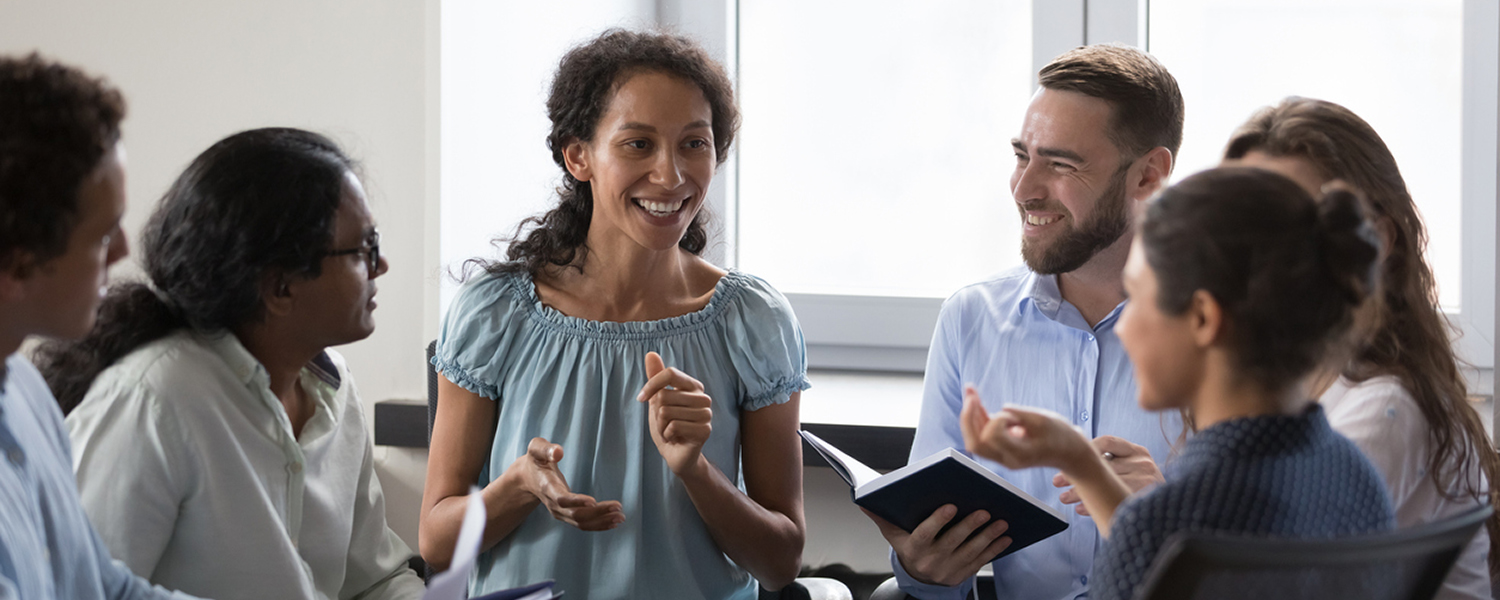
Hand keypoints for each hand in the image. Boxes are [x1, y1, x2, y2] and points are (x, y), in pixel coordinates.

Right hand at [506, 437, 622, 530]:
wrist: (527, 478)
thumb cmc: (536, 460)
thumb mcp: (536, 449)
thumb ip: (545, 449)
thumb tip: (559, 452)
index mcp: (547, 487)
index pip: (562, 499)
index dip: (577, 502)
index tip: (593, 502)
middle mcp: (553, 504)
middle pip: (576, 515)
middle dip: (598, 513)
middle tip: (618, 507)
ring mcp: (560, 512)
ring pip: (581, 523)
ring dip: (602, 521)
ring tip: (621, 516)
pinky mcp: (567, 515)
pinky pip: (583, 524)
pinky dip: (599, 525)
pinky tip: (614, 522)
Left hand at [638, 352, 712, 475]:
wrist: (676, 454)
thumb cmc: (667, 425)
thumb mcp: (657, 400)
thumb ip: (656, 378)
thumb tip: (650, 353)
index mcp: (693, 386)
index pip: (670, 373)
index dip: (651, 385)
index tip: (640, 398)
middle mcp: (703, 397)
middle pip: (665, 395)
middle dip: (657, 413)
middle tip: (665, 423)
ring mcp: (706, 414)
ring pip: (667, 412)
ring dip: (661, 426)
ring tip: (670, 431)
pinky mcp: (705, 430)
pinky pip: (674, 426)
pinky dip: (667, 435)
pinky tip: (675, 438)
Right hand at [864, 506, 1011, 586]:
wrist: (919, 579)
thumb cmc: (908, 548)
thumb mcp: (894, 535)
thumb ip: (882, 517)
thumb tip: (863, 500)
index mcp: (914, 549)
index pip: (925, 534)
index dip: (938, 521)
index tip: (951, 506)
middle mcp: (931, 562)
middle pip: (952, 542)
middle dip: (970, 526)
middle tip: (985, 511)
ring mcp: (948, 570)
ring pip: (970, 552)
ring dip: (988, 537)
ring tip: (1001, 522)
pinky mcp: (963, 575)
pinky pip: (981, 562)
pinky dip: (995, 550)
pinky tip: (1005, 537)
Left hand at [959, 386, 1093, 471]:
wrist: (1069, 453)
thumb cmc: (1061, 435)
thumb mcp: (1045, 420)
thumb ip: (1022, 414)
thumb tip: (1003, 407)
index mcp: (1020, 454)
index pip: (992, 438)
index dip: (996, 419)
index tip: (1012, 414)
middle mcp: (1007, 459)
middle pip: (976, 444)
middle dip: (969, 418)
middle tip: (971, 394)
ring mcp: (1002, 456)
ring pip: (976, 439)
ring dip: (970, 415)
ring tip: (970, 390)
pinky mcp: (1002, 448)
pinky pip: (983, 435)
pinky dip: (978, 417)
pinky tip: (975, 399)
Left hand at [1053, 436, 1162, 515]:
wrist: (1177, 512)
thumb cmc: (1145, 489)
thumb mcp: (1134, 469)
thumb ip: (1113, 462)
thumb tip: (1074, 460)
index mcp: (1139, 451)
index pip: (1107, 441)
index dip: (1084, 450)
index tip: (1066, 461)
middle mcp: (1143, 463)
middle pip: (1102, 464)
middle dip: (1076, 474)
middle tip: (1057, 481)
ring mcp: (1146, 480)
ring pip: (1104, 483)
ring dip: (1080, 491)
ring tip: (1064, 498)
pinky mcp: (1145, 498)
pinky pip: (1112, 500)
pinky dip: (1094, 505)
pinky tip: (1081, 509)